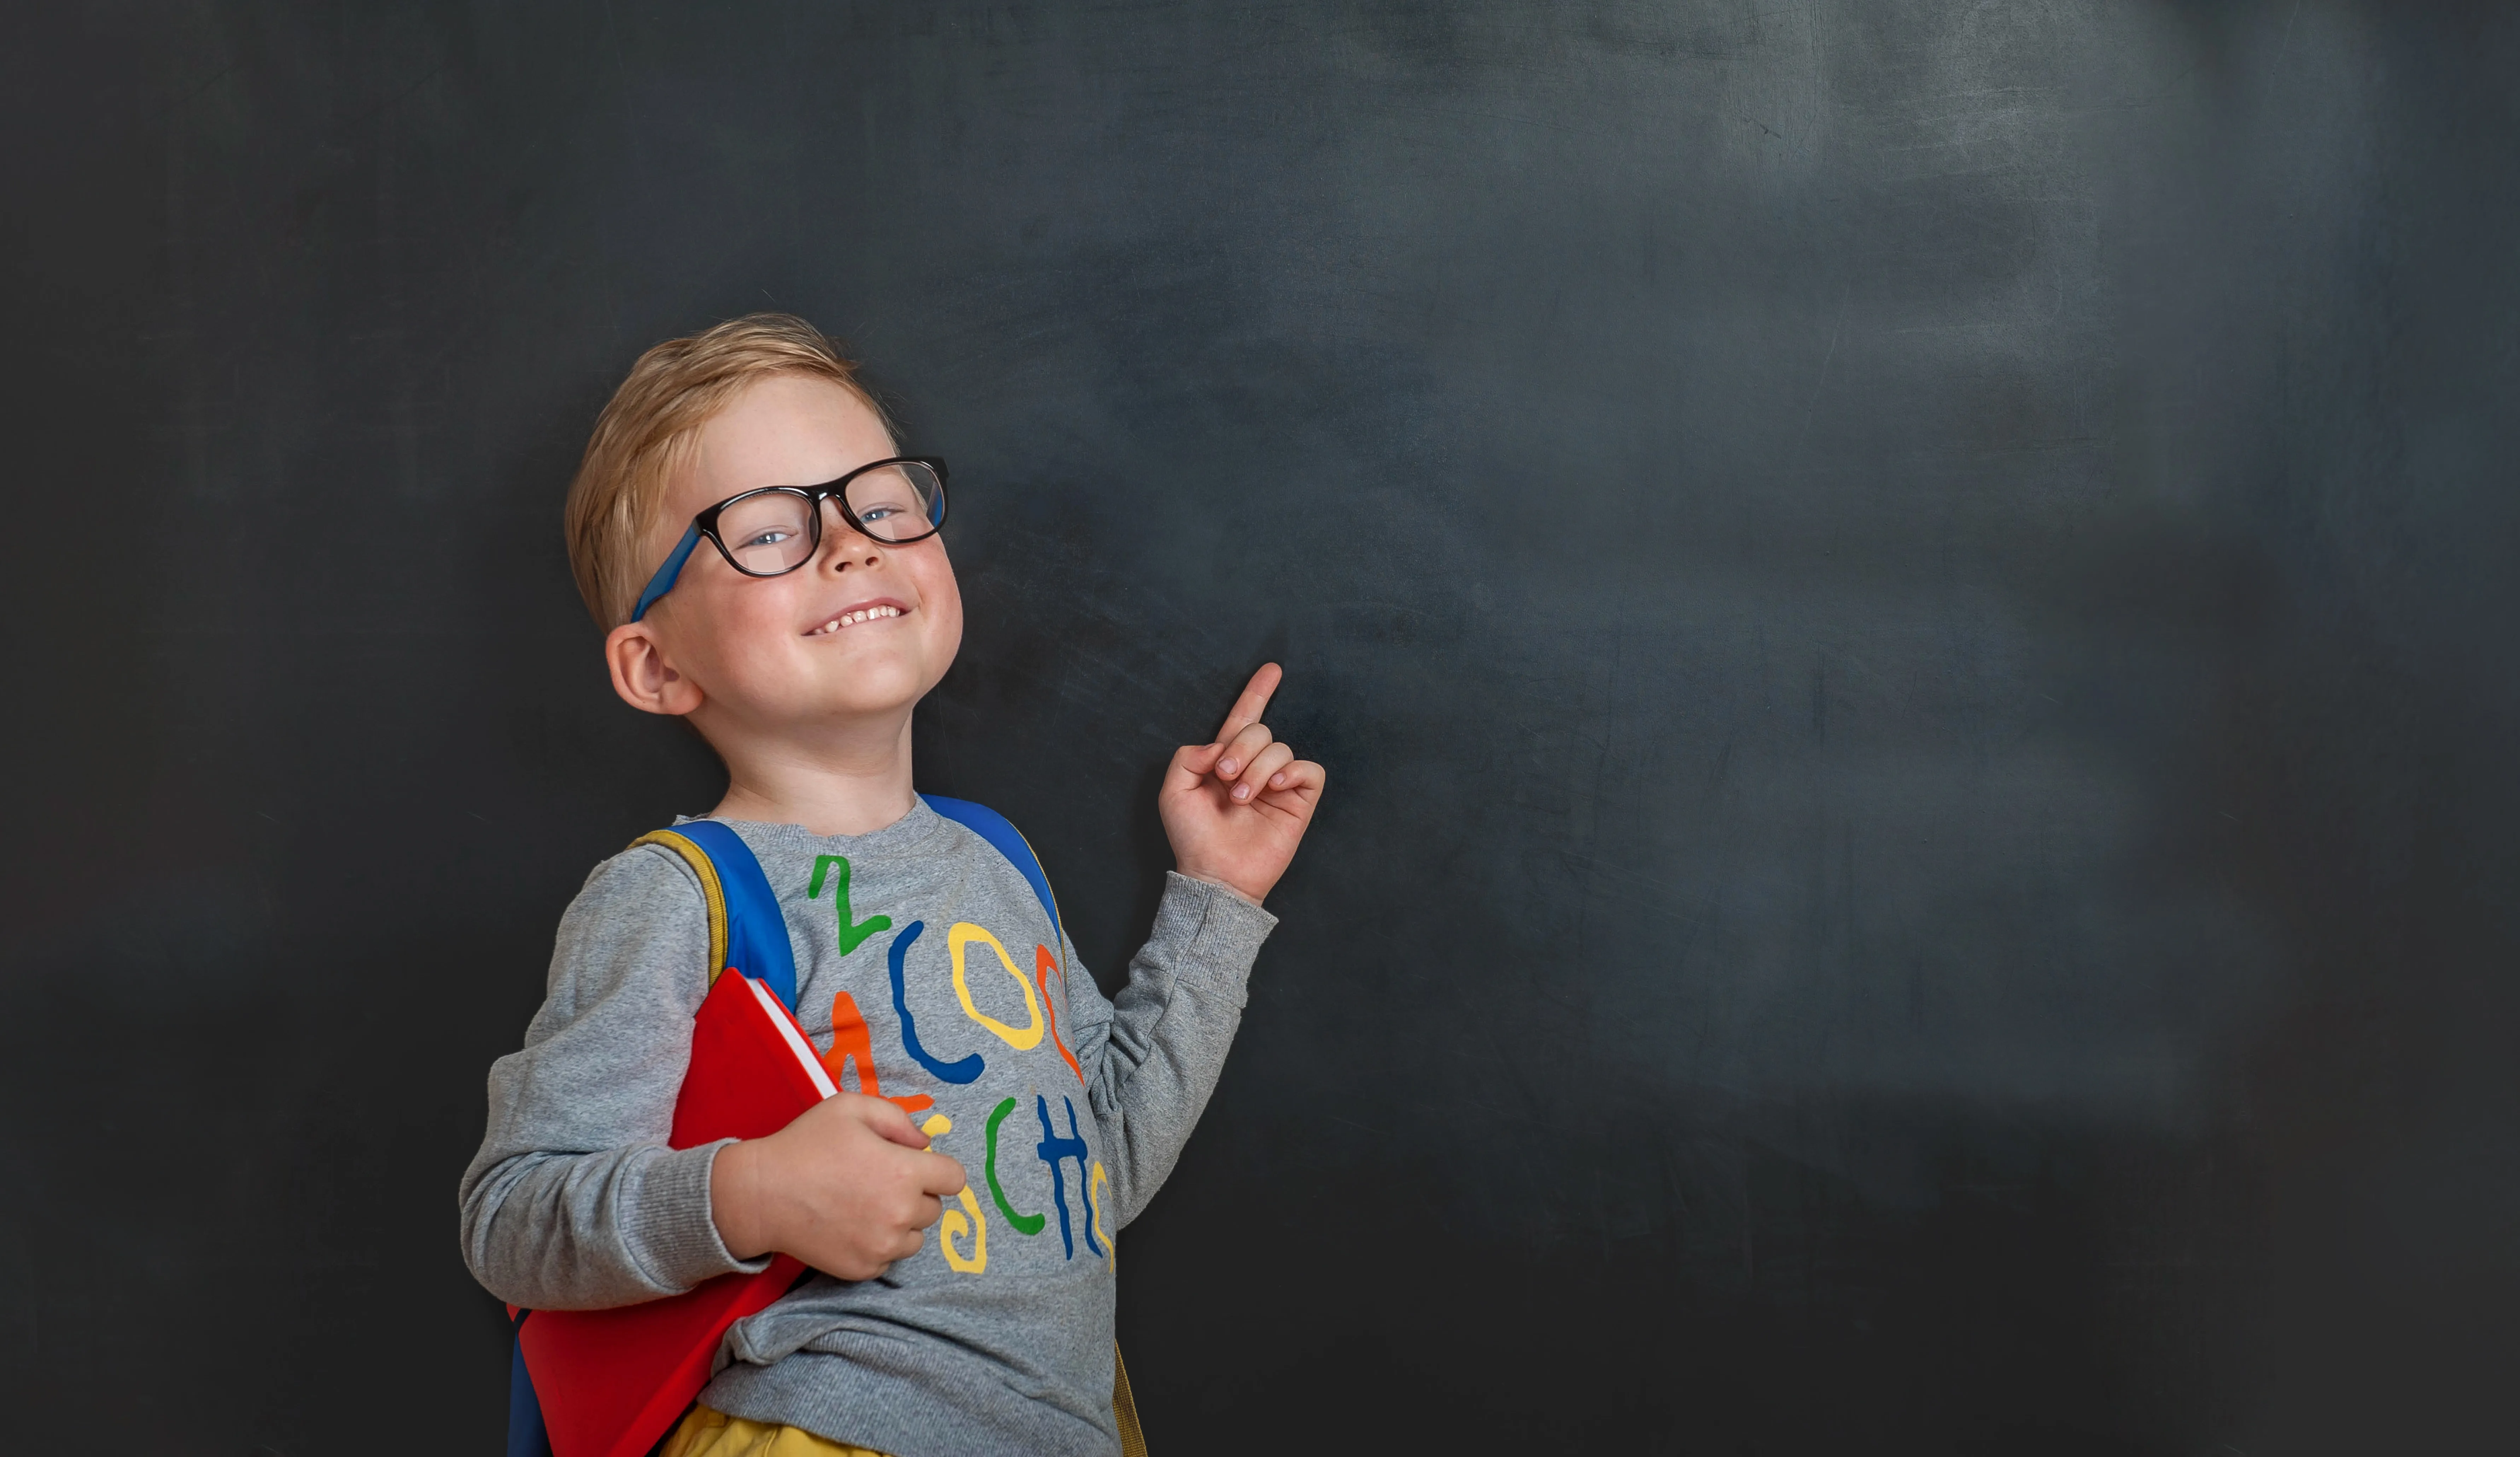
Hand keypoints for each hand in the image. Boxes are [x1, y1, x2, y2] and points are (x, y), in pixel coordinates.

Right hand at [710, 1093, 968, 1280]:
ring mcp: (882, 1247)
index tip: (917, 1167)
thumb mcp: (851, 1108)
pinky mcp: (863, 1269)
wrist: (761, 1194)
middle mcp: (900, 1214)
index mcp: (905, 1172)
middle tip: (878, 1182)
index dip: (938, 1169)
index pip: (955, 1179)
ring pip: (915, 1237)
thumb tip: (924, 1144)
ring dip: (901, 1223)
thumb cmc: (806, 1144)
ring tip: (865, 1206)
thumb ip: (897, 1119)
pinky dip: (878, 1245)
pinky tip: (850, 1226)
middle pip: (934, 1208)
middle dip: (915, 1194)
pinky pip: (889, 1259)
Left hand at [1159, 663, 1325, 904]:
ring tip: (1242, 798)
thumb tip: (1221, 745)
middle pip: (1260, 731)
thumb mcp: (1174, 791)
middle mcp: (1254, 768)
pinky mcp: (1299, 802)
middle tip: (1225, 778)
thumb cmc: (1193, 838)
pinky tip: (1275, 789)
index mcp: (1225, 761)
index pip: (1244, 719)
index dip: (1257, 693)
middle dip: (1241, 748)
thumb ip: (1190, 756)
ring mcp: (1278, 785)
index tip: (1272, 669)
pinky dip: (1291, 772)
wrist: (1215, 875)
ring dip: (1258, 769)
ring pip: (1281, 748)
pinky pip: (1308, 770)